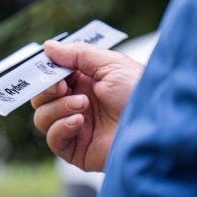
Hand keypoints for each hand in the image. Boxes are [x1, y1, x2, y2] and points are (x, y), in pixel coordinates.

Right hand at [31, 41, 143, 171]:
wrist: (155, 126)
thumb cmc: (139, 92)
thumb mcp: (110, 64)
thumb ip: (77, 53)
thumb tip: (48, 46)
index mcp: (84, 83)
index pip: (50, 78)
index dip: (45, 74)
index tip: (50, 70)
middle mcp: (77, 105)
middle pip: (40, 99)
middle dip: (46, 91)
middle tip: (63, 87)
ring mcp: (76, 128)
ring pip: (42, 118)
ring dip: (57, 108)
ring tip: (82, 104)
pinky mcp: (77, 150)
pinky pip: (53, 139)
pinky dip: (60, 127)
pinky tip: (79, 122)